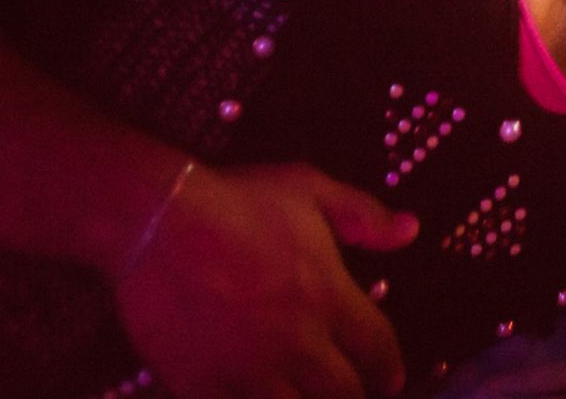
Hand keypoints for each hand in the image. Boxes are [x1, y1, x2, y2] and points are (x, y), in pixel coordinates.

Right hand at [114, 162, 418, 398]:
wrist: (155, 219)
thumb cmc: (235, 198)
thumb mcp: (308, 188)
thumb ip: (363, 213)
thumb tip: (411, 229)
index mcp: (328, 296)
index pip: (379, 349)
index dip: (390, 369)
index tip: (391, 379)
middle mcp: (296, 341)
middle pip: (344, 394)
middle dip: (352, 395)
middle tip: (347, 391)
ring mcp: (248, 370)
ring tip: (305, 397)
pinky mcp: (201, 387)